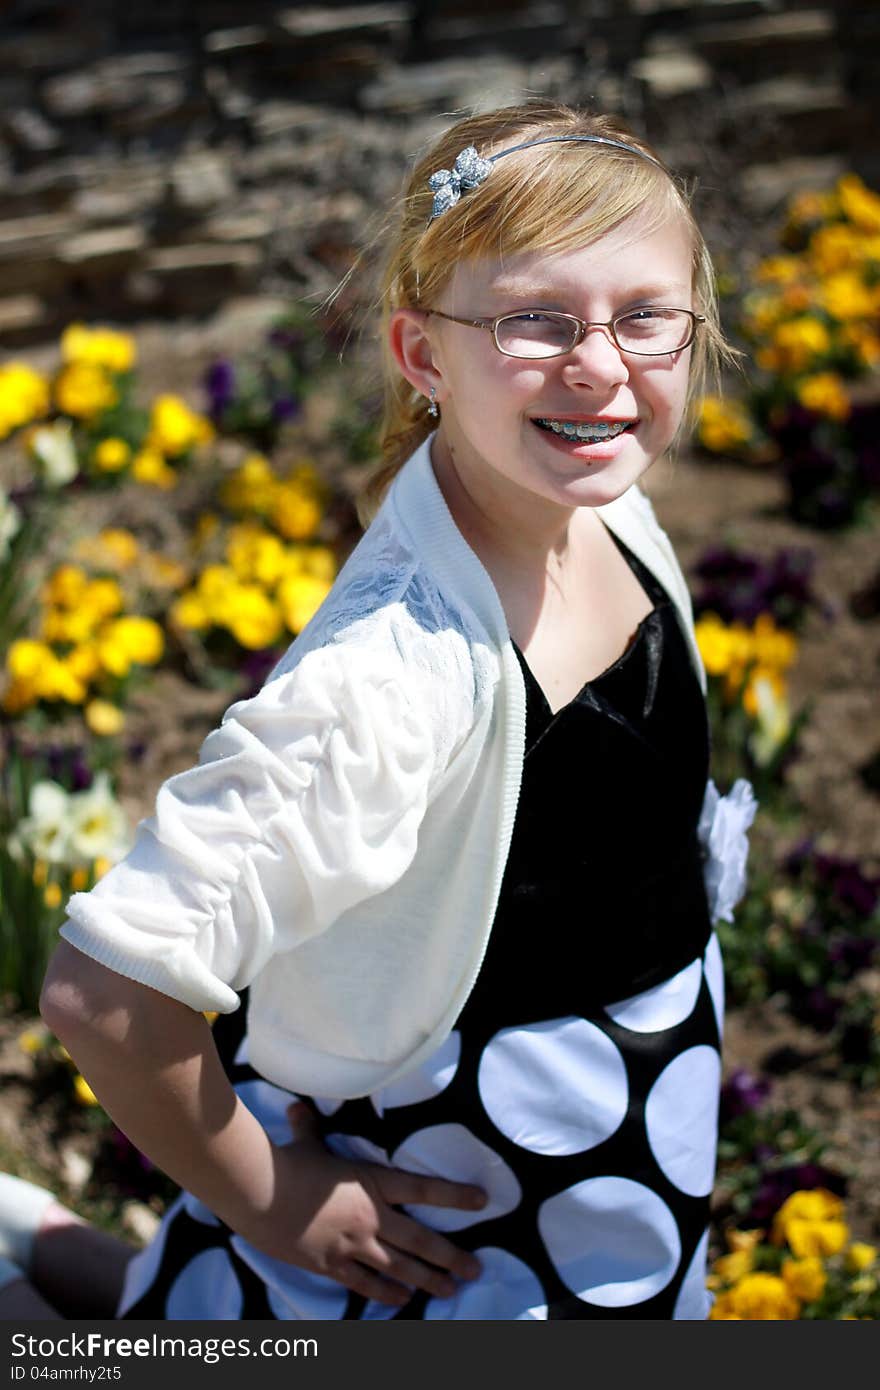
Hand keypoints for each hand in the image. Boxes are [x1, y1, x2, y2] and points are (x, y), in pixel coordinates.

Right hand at [237, 1103, 486, 1307]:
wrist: (260, 1194)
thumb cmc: (287, 1163)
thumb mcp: (307, 1141)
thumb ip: (312, 1126)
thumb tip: (301, 1104)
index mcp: (373, 1183)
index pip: (424, 1188)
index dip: (455, 1195)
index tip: (482, 1200)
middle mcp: (370, 1217)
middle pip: (420, 1240)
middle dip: (450, 1256)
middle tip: (475, 1270)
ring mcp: (353, 1244)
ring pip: (400, 1267)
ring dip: (427, 1280)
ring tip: (449, 1291)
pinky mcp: (331, 1265)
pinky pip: (365, 1283)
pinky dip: (386, 1292)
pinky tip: (402, 1299)